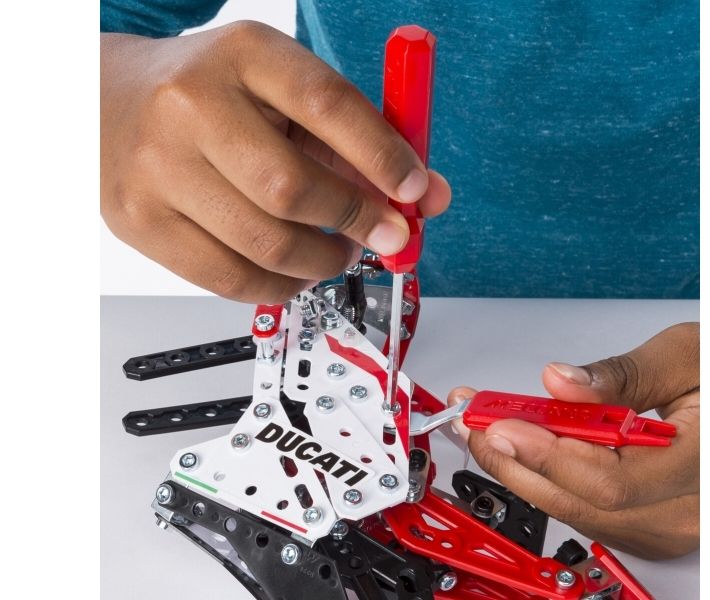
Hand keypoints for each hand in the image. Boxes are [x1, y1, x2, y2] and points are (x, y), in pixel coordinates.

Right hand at [101, 22, 449, 302]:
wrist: (106, 100)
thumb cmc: (210, 95)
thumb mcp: (280, 90)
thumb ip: (354, 137)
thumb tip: (424, 196)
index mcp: (242, 54)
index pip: (326, 103)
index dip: (383, 156)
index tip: (415, 194)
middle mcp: (190, 106)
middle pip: (292, 189)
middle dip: (355, 223)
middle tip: (382, 236)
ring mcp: (157, 169)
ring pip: (264, 244)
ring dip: (321, 262)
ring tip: (336, 252)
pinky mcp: (140, 221)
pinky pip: (229, 279)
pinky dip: (279, 285)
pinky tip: (294, 271)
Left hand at [448, 323, 698, 558]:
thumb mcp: (689, 355)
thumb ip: (622, 375)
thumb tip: (558, 383)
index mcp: (704, 467)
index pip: (608, 480)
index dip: (545, 453)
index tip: (498, 422)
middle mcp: (687, 513)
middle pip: (580, 503)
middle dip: (515, 460)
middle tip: (474, 419)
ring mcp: (670, 526)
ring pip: (577, 510)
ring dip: (524, 467)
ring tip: (489, 424)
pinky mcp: (653, 525)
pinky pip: (587, 510)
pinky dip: (550, 477)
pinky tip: (526, 445)